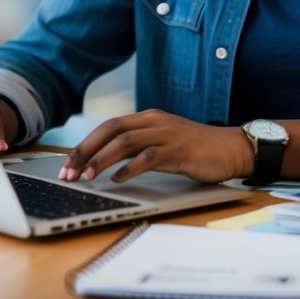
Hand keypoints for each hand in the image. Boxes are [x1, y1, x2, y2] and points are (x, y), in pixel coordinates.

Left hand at [59, 109, 251, 184]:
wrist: (231, 148)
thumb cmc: (195, 149)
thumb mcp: (162, 142)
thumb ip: (138, 147)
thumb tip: (105, 161)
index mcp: (148, 119)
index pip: (108, 126)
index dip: (85, 144)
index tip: (68, 163)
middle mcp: (154, 122)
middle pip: (111, 130)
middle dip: (86, 150)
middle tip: (68, 171)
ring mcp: (167, 135)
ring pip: (126, 142)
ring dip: (102, 160)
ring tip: (87, 177)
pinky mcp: (179, 151)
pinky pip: (150, 157)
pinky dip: (131, 168)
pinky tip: (118, 179)